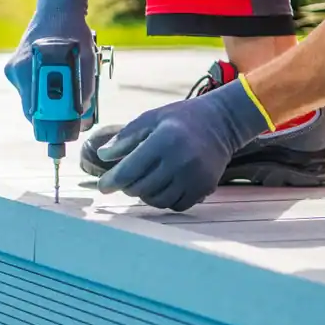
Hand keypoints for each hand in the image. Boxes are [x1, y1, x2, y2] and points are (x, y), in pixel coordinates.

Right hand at [4, 0, 96, 121]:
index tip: (66, 127)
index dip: (51, 123)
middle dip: (51, 116)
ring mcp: (14, 70)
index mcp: (29, 69)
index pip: (34, 112)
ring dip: (47, 102)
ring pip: (30, 100)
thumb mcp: (86, 59)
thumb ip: (84, 87)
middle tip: (70, 116)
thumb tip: (82, 112)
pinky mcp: (14, 68)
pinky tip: (56, 80)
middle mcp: (17, 71)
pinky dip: (42, 91)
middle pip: (31, 110)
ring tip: (66, 92)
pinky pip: (29, 89)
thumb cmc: (74, 33)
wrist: (57, 8)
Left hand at [96, 79, 270, 210]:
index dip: (111, 181)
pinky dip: (165, 200)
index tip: (102, 187)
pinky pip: (176, 205)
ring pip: (158, 201)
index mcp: (163, 140)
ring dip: (145, 195)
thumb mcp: (150, 118)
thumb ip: (125, 137)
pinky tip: (163, 187)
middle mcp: (180, 161)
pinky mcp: (205, 187)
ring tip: (145, 181)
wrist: (221, 123)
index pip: (129, 171)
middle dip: (128, 187)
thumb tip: (102, 155)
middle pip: (141, 188)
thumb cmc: (180, 119)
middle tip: (127, 179)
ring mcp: (194, 177)